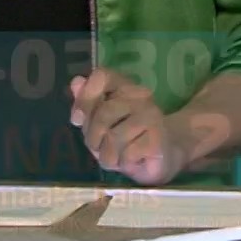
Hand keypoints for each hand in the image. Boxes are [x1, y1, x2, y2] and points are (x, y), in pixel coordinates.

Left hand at [70, 68, 189, 185]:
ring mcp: (152, 115)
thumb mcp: (100, 125)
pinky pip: (128, 153)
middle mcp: (141, 96)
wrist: (163, 157)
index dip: (85, 98)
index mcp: (124, 87)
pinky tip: (131, 161)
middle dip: (93, 138)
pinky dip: (123, 163)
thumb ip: (87, 104)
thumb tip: (76, 82)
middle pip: (104, 112)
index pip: (103, 77)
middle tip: (98, 148)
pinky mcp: (158, 137)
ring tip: (116, 158)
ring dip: (108, 156)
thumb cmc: (127, 140)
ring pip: (114, 136)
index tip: (76, 119)